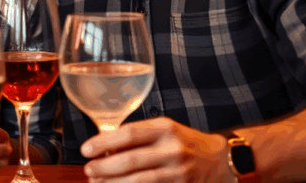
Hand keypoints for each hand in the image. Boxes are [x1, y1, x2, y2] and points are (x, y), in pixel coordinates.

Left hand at [81, 119, 228, 182]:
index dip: (104, 142)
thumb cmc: (185, 142)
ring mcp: (179, 172)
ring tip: (97, 182)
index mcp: (166, 128)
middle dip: (104, 167)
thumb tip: (103, 144)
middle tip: (88, 170)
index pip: (129, 133)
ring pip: (139, 181)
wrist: (220, 160)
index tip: (86, 150)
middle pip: (131, 160)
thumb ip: (139, 135)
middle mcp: (173, 149)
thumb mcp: (165, 129)